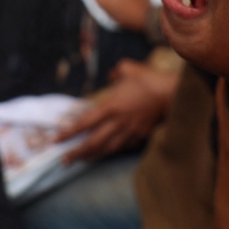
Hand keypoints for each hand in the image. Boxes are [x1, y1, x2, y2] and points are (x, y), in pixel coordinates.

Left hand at [57, 59, 178, 161]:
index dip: (70, 132)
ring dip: (92, 156)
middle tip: (63, 160)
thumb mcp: (128, 68)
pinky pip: (123, 147)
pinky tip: (105, 153)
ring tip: (81, 160)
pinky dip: (112, 151)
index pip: (85, 123)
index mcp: (111, 107)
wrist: (171, 94)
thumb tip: (111, 75)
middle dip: (77, 152)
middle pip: (93, 142)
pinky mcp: (140, 136)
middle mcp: (118, 122)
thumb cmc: (149, 79)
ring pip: (107, 149)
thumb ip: (115, 72)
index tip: (57, 139)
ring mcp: (130, 131)